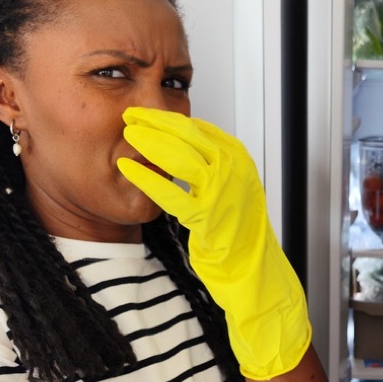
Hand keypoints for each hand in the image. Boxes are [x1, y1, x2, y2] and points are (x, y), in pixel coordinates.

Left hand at [118, 108, 310, 380]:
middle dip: (155, 122)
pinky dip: (146, 179)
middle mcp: (234, 170)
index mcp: (239, 159)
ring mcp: (222, 192)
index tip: (147, 113)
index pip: (198, 127)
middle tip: (131, 114)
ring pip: (180, 156)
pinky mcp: (208, 216)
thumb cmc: (240, 232)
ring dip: (150, 142)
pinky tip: (127, 170)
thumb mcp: (230, 187)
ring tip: (127, 134)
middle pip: (188, 134)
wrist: (254, 269)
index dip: (168, 117)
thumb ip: (211, 164)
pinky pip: (171, 192)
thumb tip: (182, 144)